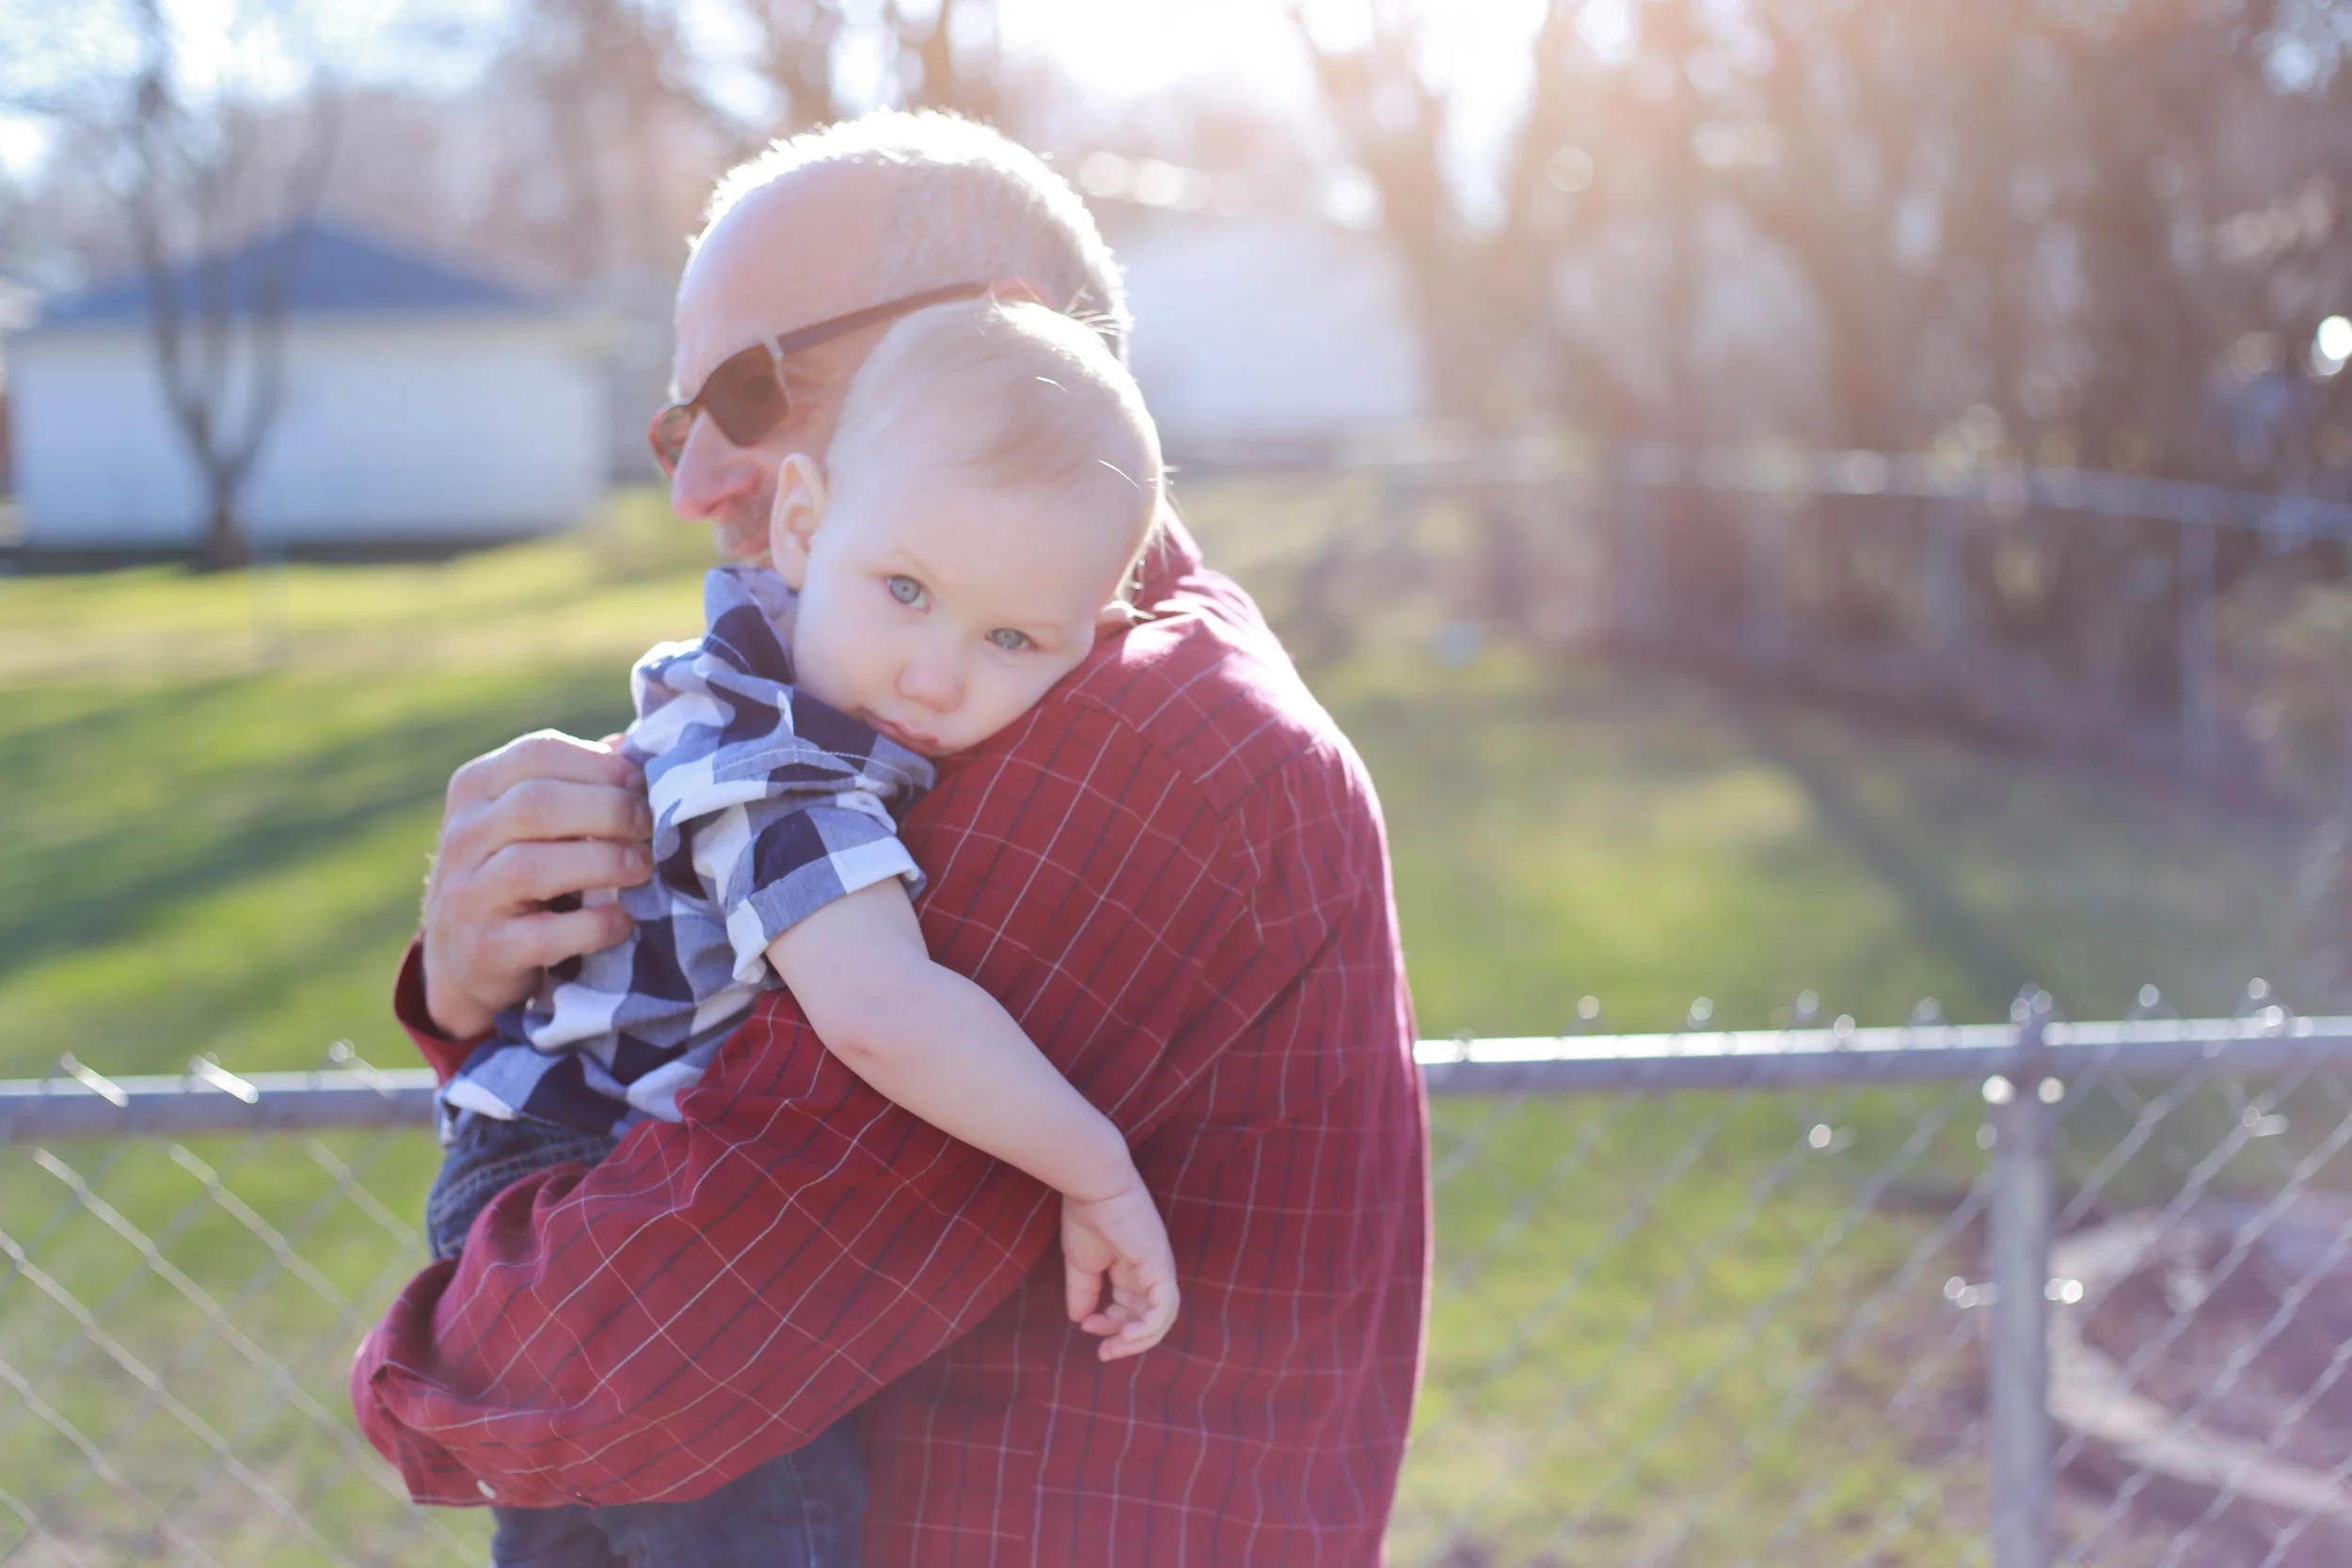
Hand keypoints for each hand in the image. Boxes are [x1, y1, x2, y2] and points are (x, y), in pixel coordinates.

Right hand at [421, 730, 652, 1040]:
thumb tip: (636, 744)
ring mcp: (467, 894)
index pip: (538, 753)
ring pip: (532, 866)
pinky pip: (543, 934)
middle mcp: (462, 836)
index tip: (642, 785)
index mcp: (476, 787)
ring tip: (643, 867)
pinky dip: (593, 926)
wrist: (464, 955)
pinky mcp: (485, 950)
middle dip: (609, 811)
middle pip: (537, 804)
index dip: (601, 766)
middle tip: (651, 828)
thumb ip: (576, 779)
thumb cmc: (519, 866)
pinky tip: (621, 921)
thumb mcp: (531, 816)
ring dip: (604, 862)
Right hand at [1061, 1175, 1179, 1361]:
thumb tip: (1080, 1320)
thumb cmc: (1086, 1215)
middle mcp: (1151, 1270)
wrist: (1092, 1185)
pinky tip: (1128, 1335)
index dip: (1112, 1325)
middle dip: (1127, 1340)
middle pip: (1149, 1317)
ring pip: (1163, 1316)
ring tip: (1115, 1347)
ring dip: (1140, 1339)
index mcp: (1134, 1268)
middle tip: (1105, 1353)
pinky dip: (1150, 1327)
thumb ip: (1084, 1291)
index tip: (1087, 1327)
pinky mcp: (1159, 1265)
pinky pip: (1164, 1306)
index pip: (1132, 1308)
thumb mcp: (1081, 1263)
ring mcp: (1159, 1267)